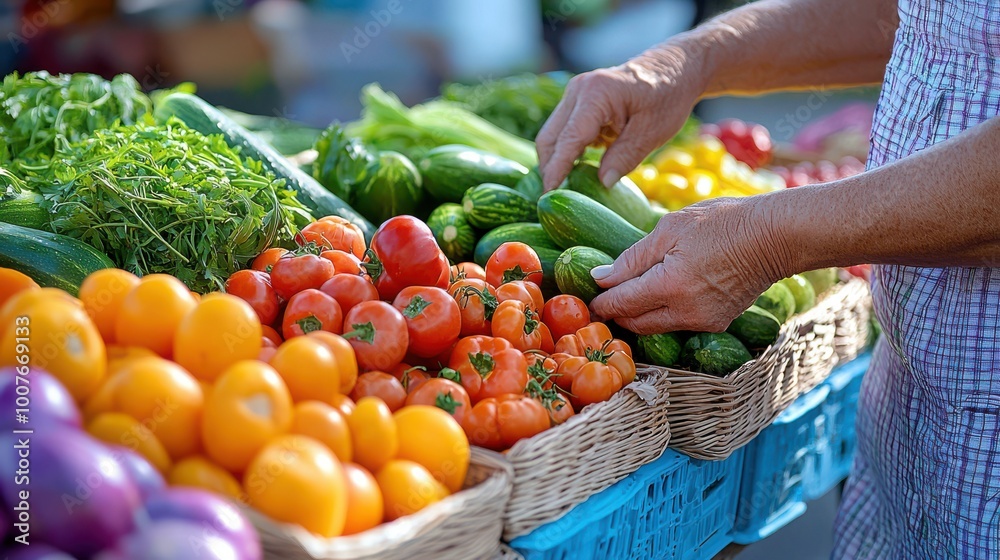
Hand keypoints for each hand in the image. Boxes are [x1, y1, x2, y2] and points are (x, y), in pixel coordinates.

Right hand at [536, 44, 707, 190]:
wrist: (674, 68)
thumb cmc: (668, 97)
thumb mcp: (652, 133)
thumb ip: (625, 158)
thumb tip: (602, 183)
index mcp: (596, 94)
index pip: (568, 140)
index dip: (556, 170)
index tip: (549, 195)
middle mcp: (578, 90)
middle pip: (550, 137)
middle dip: (550, 168)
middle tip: (556, 196)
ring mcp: (575, 92)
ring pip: (554, 135)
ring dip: (561, 159)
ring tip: (572, 182)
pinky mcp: (578, 99)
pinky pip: (565, 129)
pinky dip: (572, 148)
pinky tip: (588, 161)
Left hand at [588, 197, 790, 333]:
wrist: (775, 236)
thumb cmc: (722, 222)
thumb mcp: (670, 229)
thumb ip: (632, 257)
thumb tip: (600, 277)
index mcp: (669, 286)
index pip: (621, 303)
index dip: (600, 302)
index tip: (587, 297)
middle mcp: (685, 312)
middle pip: (635, 323)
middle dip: (616, 312)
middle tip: (602, 297)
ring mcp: (703, 321)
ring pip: (656, 327)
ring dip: (638, 315)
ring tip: (628, 294)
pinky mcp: (717, 323)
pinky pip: (678, 324)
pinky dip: (663, 313)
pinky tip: (659, 295)